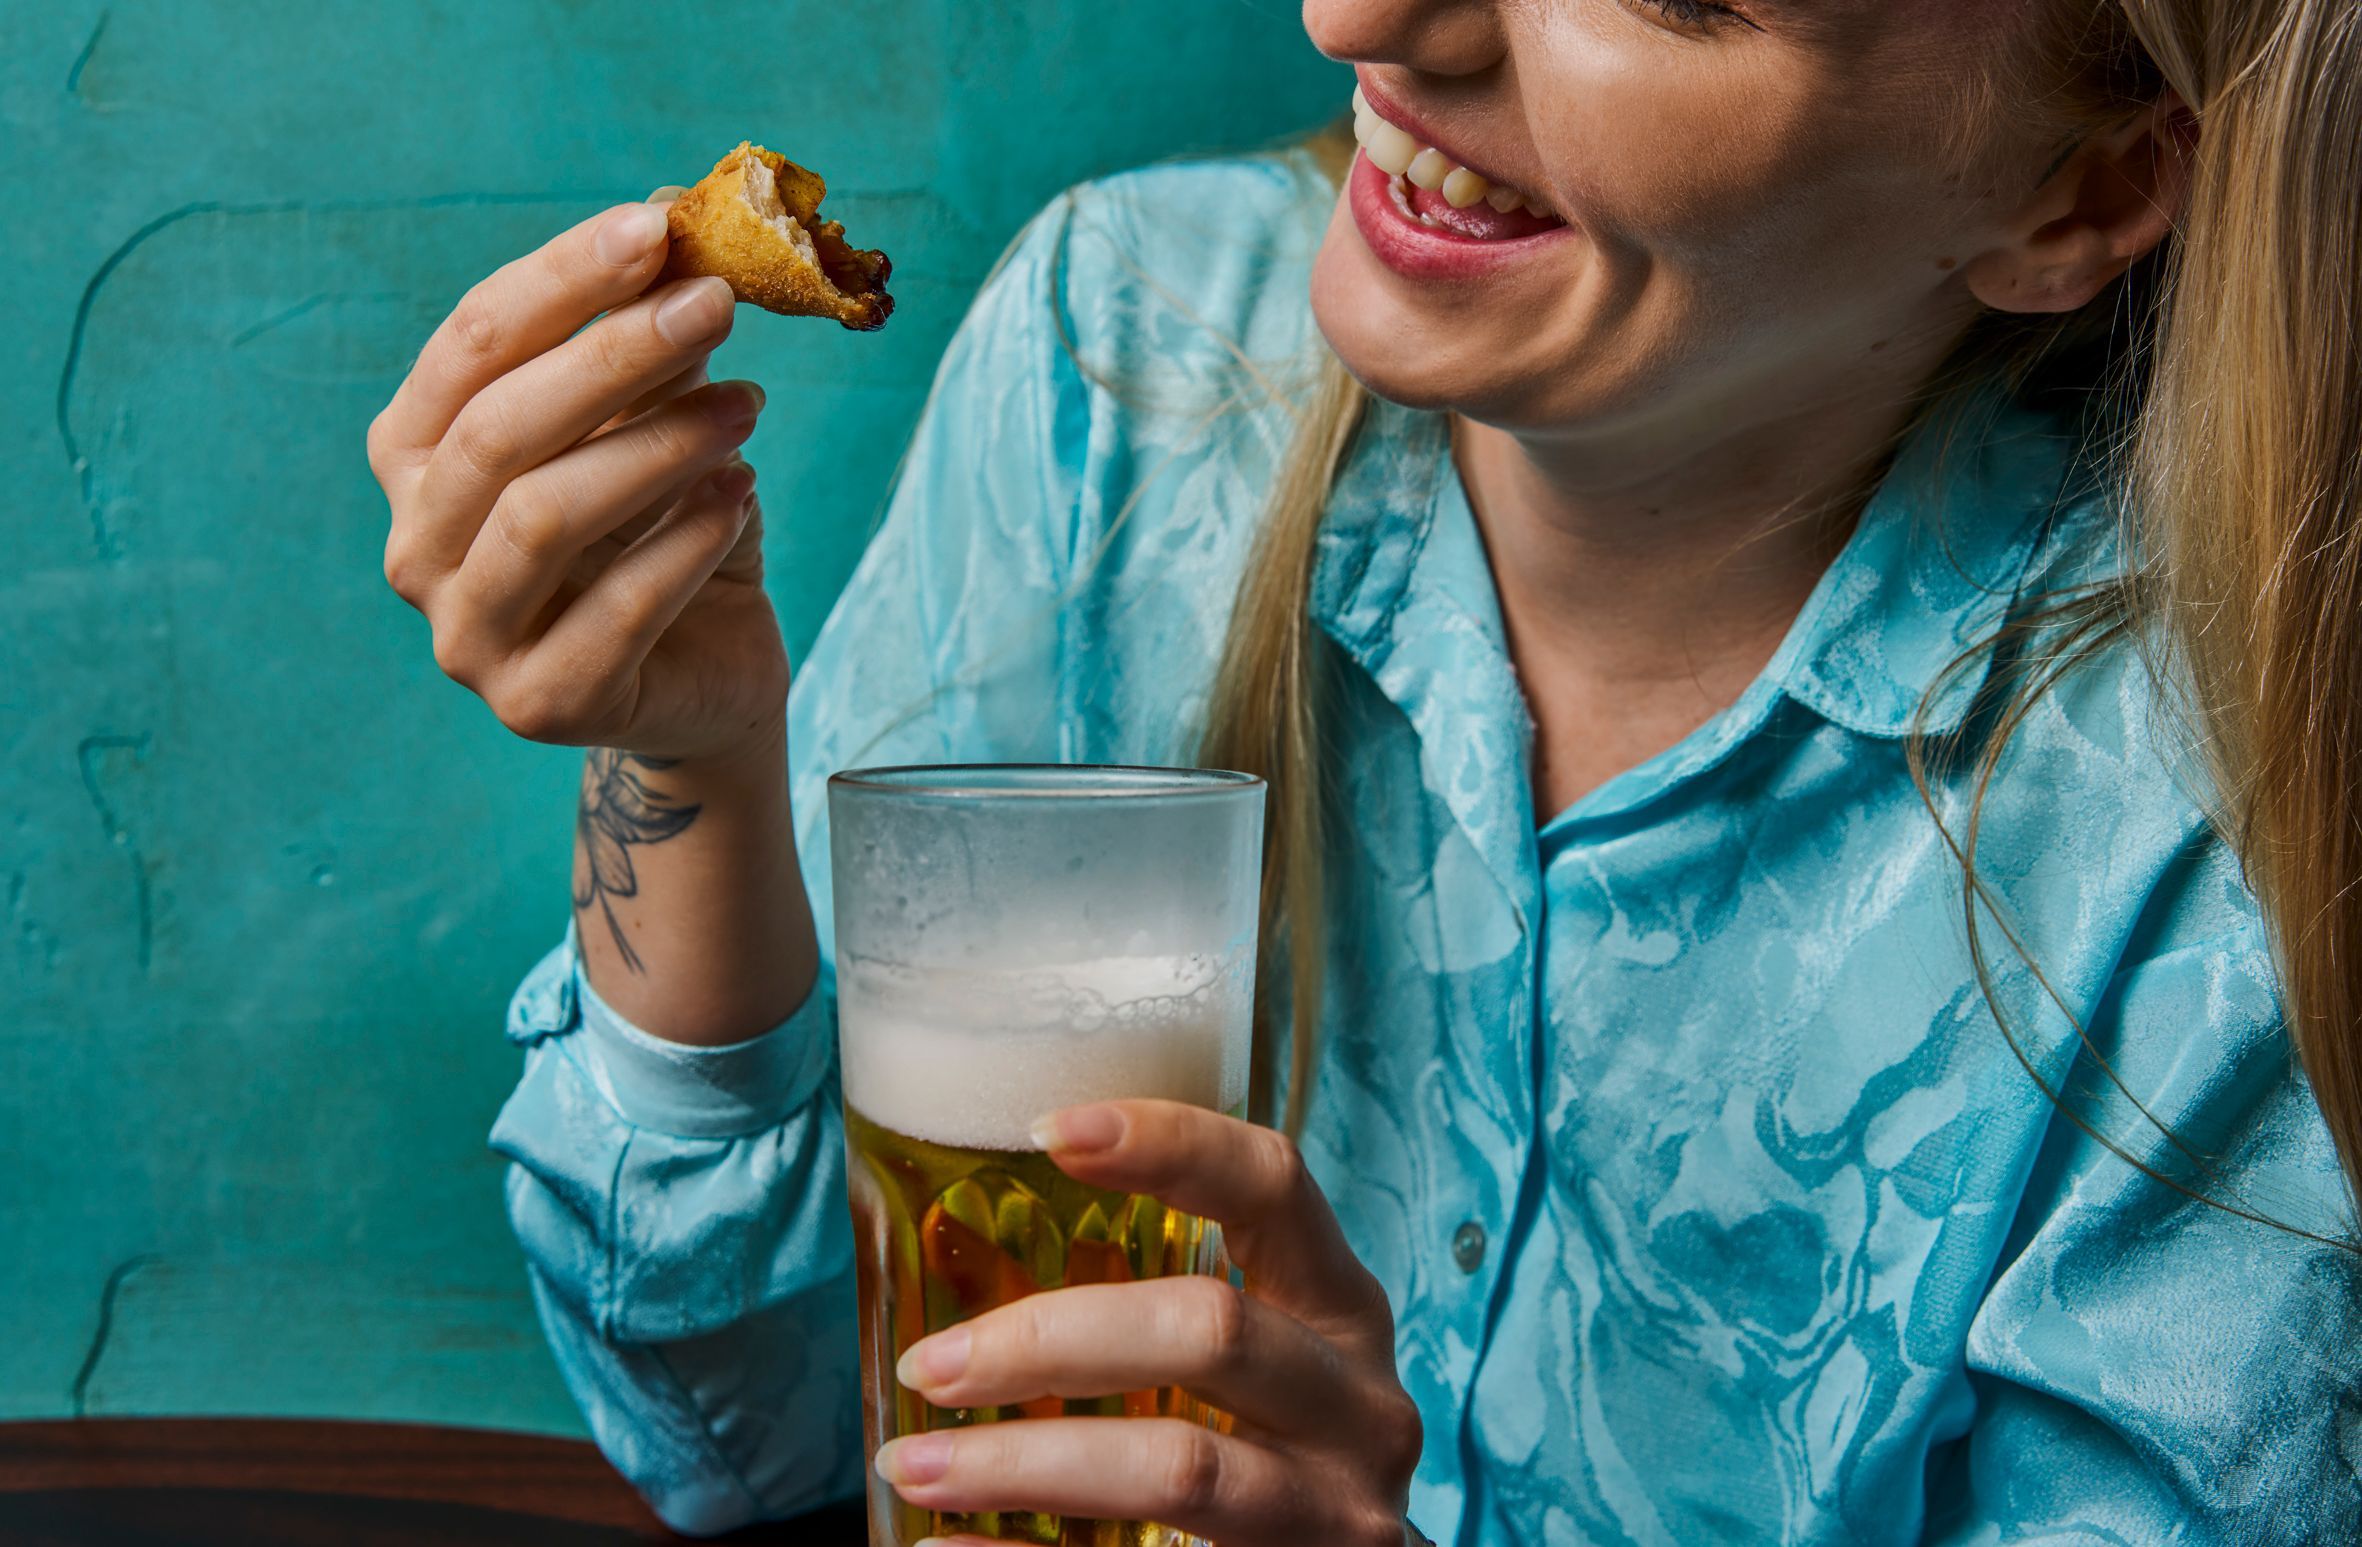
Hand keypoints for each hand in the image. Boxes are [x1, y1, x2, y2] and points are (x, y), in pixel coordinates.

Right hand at [370, 188, 789, 762]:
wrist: (707, 678)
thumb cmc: (664, 533)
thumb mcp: (656, 427)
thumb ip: (650, 345)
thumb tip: (676, 224)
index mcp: (418, 457)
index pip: (469, 346)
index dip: (559, 279)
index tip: (655, 226)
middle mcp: (416, 545)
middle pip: (499, 428)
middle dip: (613, 353)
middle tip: (716, 303)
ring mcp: (467, 637)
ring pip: (543, 516)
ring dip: (657, 447)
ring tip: (748, 406)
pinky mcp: (540, 704)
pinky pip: (615, 610)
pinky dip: (686, 542)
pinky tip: (741, 495)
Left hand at [881, 1100, 1423, 1546]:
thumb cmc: (1265, 1462)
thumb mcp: (1251, 1372)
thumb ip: (1152, 1318)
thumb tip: (951, 1262)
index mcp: (1341, 1310)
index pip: (1272, 1185)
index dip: (1170, 1143)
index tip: (1046, 1130)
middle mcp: (1360, 1403)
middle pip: (1210, 1329)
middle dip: (1049, 1339)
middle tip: (930, 1364)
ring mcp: (1338, 1510)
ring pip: (1179, 1468)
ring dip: (1023, 1464)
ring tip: (914, 1464)